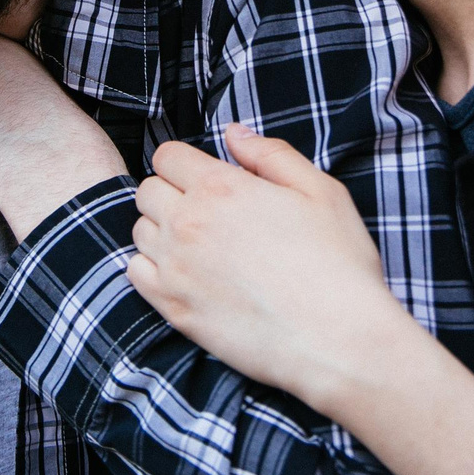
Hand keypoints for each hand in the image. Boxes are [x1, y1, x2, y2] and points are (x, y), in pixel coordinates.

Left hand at [131, 126, 473, 474]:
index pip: (167, 156)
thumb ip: (270, 154)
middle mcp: (188, 223)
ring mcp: (175, 269)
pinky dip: (152, 267)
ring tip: (199, 244)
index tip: (207, 178)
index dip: (187, 162)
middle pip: (148, 191)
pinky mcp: (173, 309)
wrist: (336, 340)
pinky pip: (136, 273)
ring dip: (162, 229)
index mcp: (220, 187)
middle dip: (171, 192)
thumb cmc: (337, 263)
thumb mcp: (319, 190)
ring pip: (140, 231)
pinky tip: (185, 273)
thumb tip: (233, 134)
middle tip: (206, 210)